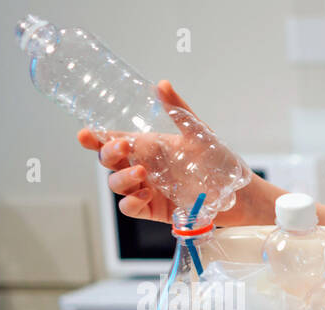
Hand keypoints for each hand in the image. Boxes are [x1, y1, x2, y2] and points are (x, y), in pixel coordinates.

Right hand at [76, 80, 275, 225]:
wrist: (240, 194)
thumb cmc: (220, 162)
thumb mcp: (199, 133)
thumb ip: (178, 111)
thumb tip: (161, 84)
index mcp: (149, 146)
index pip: (113, 140)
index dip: (94, 138)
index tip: (84, 134)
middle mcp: (144, 167)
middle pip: (109, 162)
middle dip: (107, 154)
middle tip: (122, 148)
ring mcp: (148, 189)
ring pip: (116, 185)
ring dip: (121, 178)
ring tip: (140, 172)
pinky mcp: (156, 210)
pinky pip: (131, 208)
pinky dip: (131, 202)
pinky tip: (145, 194)